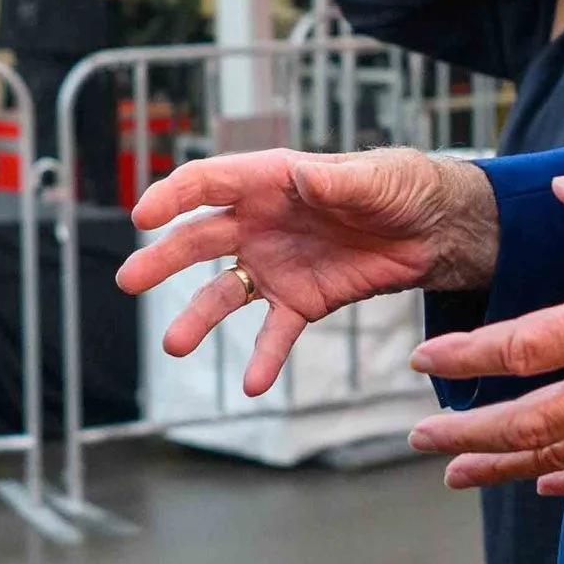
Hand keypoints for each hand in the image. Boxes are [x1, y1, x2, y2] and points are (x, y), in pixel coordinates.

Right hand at [118, 147, 498, 396]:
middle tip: (128, 280)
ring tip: (173, 345)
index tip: (143, 217)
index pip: (208, 183)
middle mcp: (261, 223)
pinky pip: (274, 332)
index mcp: (271, 181)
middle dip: (162, 259)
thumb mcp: (375, 179)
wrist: (434, 230)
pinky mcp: (302, 301)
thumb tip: (303, 179)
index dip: (172, 196)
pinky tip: (252, 385)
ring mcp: (276, 264)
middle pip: (199, 239)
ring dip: (196, 318)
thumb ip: (337, 183)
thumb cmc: (401, 187)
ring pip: (223, 293)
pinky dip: (262, 358)